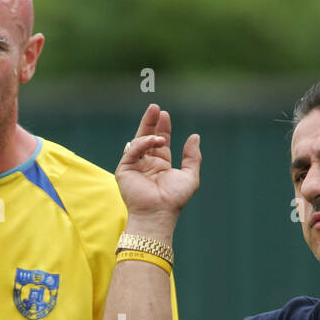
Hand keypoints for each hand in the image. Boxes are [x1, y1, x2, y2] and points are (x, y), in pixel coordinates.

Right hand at [115, 104, 200, 225]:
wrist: (159, 212)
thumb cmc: (174, 198)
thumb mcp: (190, 175)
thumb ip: (192, 156)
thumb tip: (195, 136)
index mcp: (160, 165)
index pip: (160, 142)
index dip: (162, 128)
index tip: (165, 114)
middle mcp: (147, 164)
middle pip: (146, 137)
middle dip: (150, 122)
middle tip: (155, 107)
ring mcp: (135, 166)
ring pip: (137, 141)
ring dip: (147, 129)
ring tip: (158, 122)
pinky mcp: (124, 169)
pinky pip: (132, 151)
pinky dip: (142, 143)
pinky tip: (154, 140)